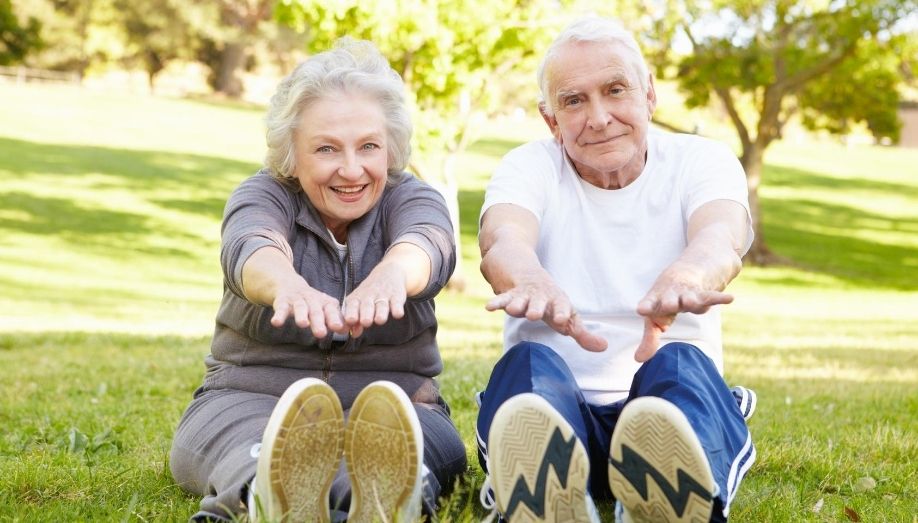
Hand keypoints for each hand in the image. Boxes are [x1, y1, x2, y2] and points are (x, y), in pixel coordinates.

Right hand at [270, 279, 344, 338]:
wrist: (290, 285)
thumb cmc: (312, 303)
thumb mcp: (324, 309)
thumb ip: (335, 320)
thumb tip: (346, 331)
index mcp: (324, 302)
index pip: (331, 310)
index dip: (334, 318)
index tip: (337, 328)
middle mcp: (312, 299)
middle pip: (316, 310)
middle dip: (319, 321)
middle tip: (321, 333)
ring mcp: (297, 300)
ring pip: (300, 307)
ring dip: (301, 315)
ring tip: (303, 324)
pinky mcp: (283, 301)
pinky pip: (281, 309)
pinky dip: (279, 315)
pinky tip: (276, 323)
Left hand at [342, 263, 407, 337]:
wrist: (388, 273)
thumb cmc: (369, 294)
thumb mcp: (359, 304)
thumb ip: (356, 321)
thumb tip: (354, 334)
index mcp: (357, 298)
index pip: (352, 305)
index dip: (351, 312)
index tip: (350, 320)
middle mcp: (369, 296)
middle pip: (367, 306)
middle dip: (366, 314)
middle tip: (365, 322)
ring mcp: (383, 295)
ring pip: (382, 305)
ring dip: (381, 313)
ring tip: (379, 320)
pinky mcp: (397, 295)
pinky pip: (397, 303)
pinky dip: (398, 309)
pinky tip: (398, 314)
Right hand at [486, 275, 606, 351]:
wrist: (524, 270)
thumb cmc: (550, 301)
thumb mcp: (566, 314)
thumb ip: (582, 333)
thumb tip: (603, 347)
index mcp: (558, 302)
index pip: (563, 307)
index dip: (563, 314)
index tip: (562, 322)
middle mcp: (541, 297)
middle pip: (539, 303)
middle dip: (537, 308)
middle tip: (534, 315)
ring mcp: (524, 295)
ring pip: (520, 300)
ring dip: (516, 305)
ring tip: (513, 310)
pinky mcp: (509, 295)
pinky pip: (502, 299)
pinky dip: (496, 302)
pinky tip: (489, 307)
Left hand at [634, 266, 732, 360]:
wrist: (682, 275)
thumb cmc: (664, 301)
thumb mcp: (655, 319)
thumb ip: (649, 340)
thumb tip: (638, 360)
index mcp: (655, 302)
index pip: (649, 304)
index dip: (646, 306)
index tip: (641, 309)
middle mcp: (670, 297)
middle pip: (670, 301)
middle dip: (669, 303)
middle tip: (669, 305)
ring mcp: (686, 294)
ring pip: (689, 297)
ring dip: (689, 300)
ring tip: (690, 302)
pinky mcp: (702, 294)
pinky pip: (711, 296)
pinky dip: (720, 298)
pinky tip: (730, 298)